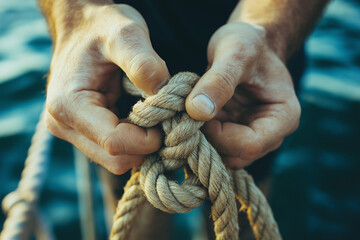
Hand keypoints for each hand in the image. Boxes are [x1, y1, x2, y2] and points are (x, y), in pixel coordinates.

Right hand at [45, 4, 168, 173]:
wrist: (83, 28)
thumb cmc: (101, 27)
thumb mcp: (126, 34)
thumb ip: (144, 65)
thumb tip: (165, 98)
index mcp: (68, 105)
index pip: (115, 142)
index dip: (149, 138)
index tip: (170, 117)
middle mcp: (64, 125)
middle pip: (116, 160)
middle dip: (147, 144)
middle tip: (165, 117)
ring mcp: (72, 132)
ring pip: (117, 160)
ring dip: (142, 144)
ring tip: (153, 115)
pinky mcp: (84, 134)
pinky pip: (116, 151)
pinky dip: (135, 141)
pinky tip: (142, 118)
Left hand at [185, 22, 300, 168]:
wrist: (247, 42)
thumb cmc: (247, 43)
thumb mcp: (234, 54)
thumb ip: (219, 81)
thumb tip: (197, 111)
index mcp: (284, 118)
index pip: (249, 145)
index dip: (218, 135)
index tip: (195, 113)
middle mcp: (271, 134)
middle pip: (235, 156)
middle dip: (206, 141)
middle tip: (184, 116)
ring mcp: (252, 136)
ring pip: (222, 156)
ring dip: (200, 140)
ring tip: (186, 114)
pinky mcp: (234, 134)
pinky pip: (214, 146)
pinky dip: (198, 136)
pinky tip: (188, 116)